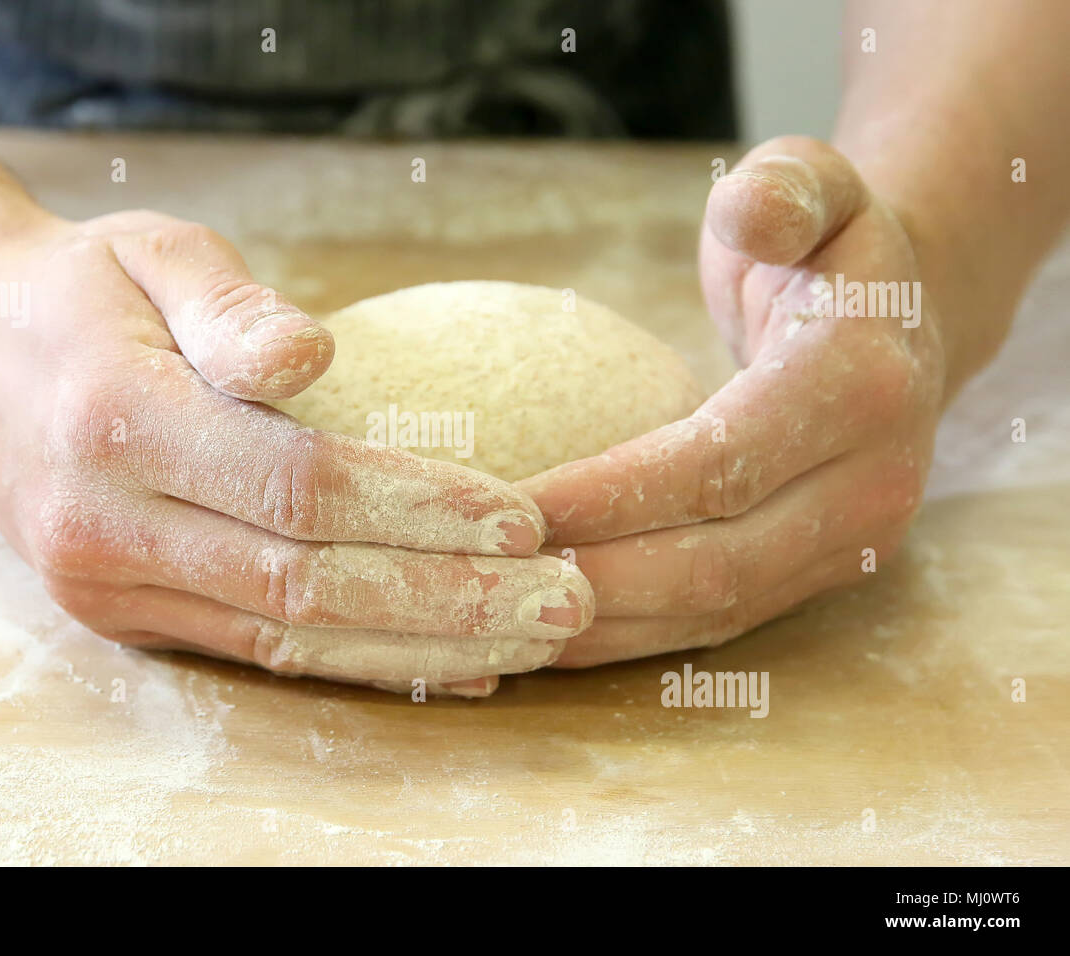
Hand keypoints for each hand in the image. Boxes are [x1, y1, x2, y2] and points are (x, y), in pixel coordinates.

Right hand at [0, 209, 591, 692]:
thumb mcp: (155, 252)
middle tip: (566, 600)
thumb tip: (314, 354)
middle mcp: (103, 528)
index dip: (418, 509)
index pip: (297, 488)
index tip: (524, 517)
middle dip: (448, 601)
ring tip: (530, 644)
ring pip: (290, 642)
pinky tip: (448, 666)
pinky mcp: (119, 616)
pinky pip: (258, 654)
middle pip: (306, 587)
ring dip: (422, 649)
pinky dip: (360, 664)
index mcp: (115, 424)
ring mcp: (104, 588)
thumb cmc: (84, 288)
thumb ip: (232, 307)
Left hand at [520, 136, 944, 665]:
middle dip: (590, 579)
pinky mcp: (824, 574)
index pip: (716, 463)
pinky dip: (633, 634)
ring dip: (601, 625)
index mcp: (862, 386)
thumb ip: (782, 189)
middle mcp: (873, 483)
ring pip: (712, 609)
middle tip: (486, 577)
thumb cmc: (826, 249)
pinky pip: (719, 621)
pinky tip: (554, 636)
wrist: (903, 326)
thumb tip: (747, 213)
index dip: (607, 496)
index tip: (505, 508)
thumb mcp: (813, 187)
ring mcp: (855, 543)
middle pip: (712, 561)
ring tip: (501, 620)